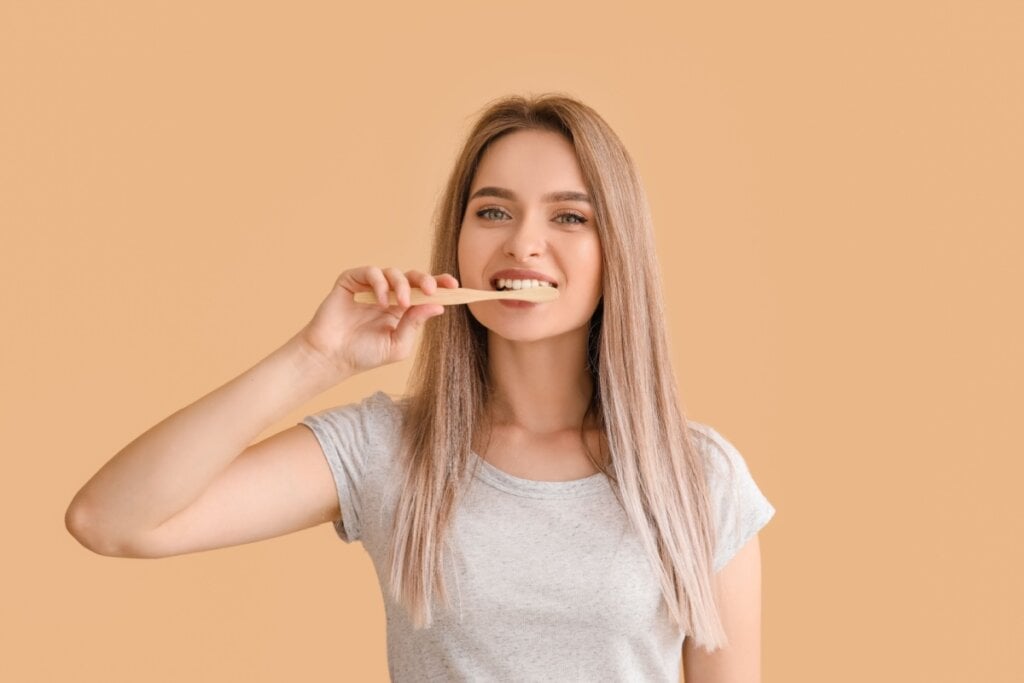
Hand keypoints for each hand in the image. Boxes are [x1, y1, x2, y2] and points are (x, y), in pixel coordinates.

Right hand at [297, 266, 458, 377]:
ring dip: (401, 285)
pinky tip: (382, 301)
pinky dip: (379, 283)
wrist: (333, 357)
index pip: (424, 291)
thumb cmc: (364, 354)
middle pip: (411, 276)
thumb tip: (438, 306)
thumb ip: (415, 324)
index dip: (439, 284)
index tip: (454, 285)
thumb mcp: (398, 344)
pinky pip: (370, 272)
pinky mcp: (351, 282)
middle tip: (431, 289)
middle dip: (425, 279)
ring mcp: (369, 288)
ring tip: (401, 303)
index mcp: (402, 309)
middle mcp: (388, 295)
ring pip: (392, 272)